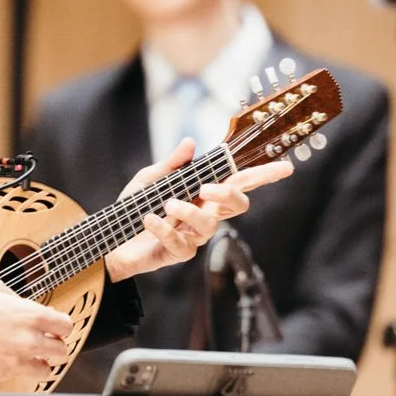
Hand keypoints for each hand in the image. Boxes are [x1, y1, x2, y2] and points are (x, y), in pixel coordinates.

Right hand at [0, 273, 72, 390]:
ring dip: (41, 361)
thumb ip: (20, 302)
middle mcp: (28, 340)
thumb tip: (28, 308)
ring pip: (46, 371)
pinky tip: (6, 356)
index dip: (61, 325)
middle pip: (62, 350)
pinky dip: (17, 368)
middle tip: (44, 339)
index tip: (55, 325)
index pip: (66, 326)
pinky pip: (20, 375)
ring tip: (30, 354)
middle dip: (54, 344)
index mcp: (31, 315)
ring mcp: (14, 360)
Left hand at [103, 140, 292, 281]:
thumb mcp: (148, 179)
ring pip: (210, 224)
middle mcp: (205, 213)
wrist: (109, 240)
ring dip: (189, 212)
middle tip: (206, 188)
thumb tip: (191, 142)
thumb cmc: (132, 207)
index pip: (239, 182)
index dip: (263, 175)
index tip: (285, 167)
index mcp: (203, 193)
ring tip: (166, 205)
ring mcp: (194, 235)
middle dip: (228, 193)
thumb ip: (171, 164)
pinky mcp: (179, 253)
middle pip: (237, 205)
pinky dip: (164, 229)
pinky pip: (182, 243)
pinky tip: (149, 220)